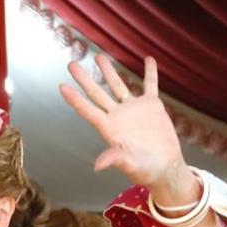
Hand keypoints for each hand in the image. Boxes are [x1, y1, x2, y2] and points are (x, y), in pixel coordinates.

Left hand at [59, 54, 187, 190]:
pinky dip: (150, 73)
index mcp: (109, 128)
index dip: (74, 99)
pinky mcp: (152, 106)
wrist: (165, 167)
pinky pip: (150, 85)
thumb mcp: (129, 165)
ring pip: (118, 85)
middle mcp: (118, 116)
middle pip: (97, 93)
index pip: (87, 110)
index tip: (61, 86)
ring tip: (99, 56)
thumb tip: (98, 165)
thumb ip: (114, 160)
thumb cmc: (144, 169)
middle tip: (72, 64)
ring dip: (109, 71)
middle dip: (84, 78)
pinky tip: (148, 59)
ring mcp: (134, 109)